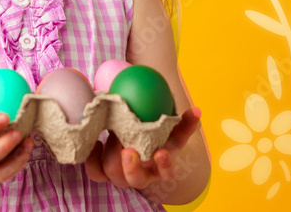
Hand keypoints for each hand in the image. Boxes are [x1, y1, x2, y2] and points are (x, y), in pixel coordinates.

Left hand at [84, 107, 201, 192]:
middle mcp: (142, 176)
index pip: (166, 172)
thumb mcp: (172, 128)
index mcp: (160, 166)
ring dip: (112, 156)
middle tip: (128, 150)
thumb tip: (197, 111)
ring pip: (114, 175)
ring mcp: (122, 176)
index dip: (164, 165)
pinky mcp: (105, 173)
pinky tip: (97, 143)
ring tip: (111, 135)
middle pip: (136, 179)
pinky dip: (93, 160)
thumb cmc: (157, 133)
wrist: (137, 138)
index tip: (161, 152)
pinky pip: (95, 172)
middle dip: (132, 167)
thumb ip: (184, 121)